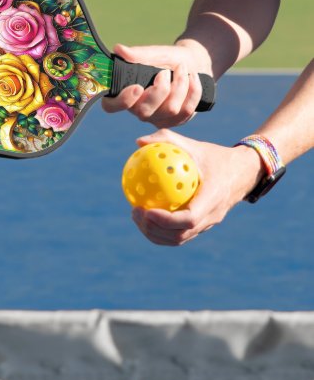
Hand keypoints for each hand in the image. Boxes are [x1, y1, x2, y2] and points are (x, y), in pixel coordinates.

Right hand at [102, 42, 211, 127]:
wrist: (193, 64)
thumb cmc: (168, 59)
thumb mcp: (155, 53)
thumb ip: (138, 54)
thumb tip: (118, 49)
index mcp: (126, 93)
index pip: (111, 106)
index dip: (122, 101)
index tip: (137, 87)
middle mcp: (138, 110)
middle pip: (144, 112)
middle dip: (160, 90)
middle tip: (165, 72)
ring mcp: (157, 118)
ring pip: (170, 110)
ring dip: (180, 85)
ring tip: (182, 69)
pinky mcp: (175, 121)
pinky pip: (186, 111)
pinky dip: (193, 90)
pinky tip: (193, 78)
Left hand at [131, 129, 264, 245]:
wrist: (243, 172)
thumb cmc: (215, 157)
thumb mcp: (194, 145)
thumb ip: (167, 140)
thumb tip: (139, 142)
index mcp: (213, 198)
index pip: (189, 219)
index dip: (166, 220)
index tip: (146, 210)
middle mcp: (212, 216)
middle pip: (180, 235)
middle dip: (154, 229)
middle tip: (135, 212)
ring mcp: (208, 224)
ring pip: (179, 239)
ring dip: (155, 233)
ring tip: (136, 216)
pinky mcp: (203, 226)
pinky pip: (180, 234)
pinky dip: (161, 231)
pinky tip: (146, 215)